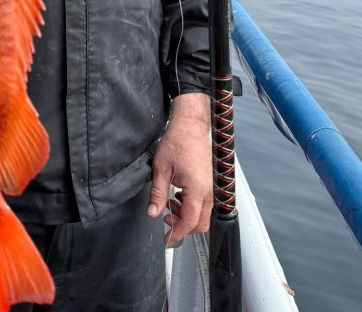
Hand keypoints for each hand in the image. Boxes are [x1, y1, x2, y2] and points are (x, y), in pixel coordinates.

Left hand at [147, 92, 211, 245]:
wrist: (190, 124)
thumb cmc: (177, 141)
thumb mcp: (161, 168)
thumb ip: (157, 193)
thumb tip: (152, 213)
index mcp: (196, 190)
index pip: (189, 222)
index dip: (177, 233)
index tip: (166, 238)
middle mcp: (207, 191)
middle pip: (200, 223)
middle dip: (183, 227)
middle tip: (166, 219)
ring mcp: (209, 186)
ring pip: (202, 214)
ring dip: (186, 215)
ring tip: (169, 204)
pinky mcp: (207, 181)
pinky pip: (202, 202)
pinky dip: (190, 205)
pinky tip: (176, 194)